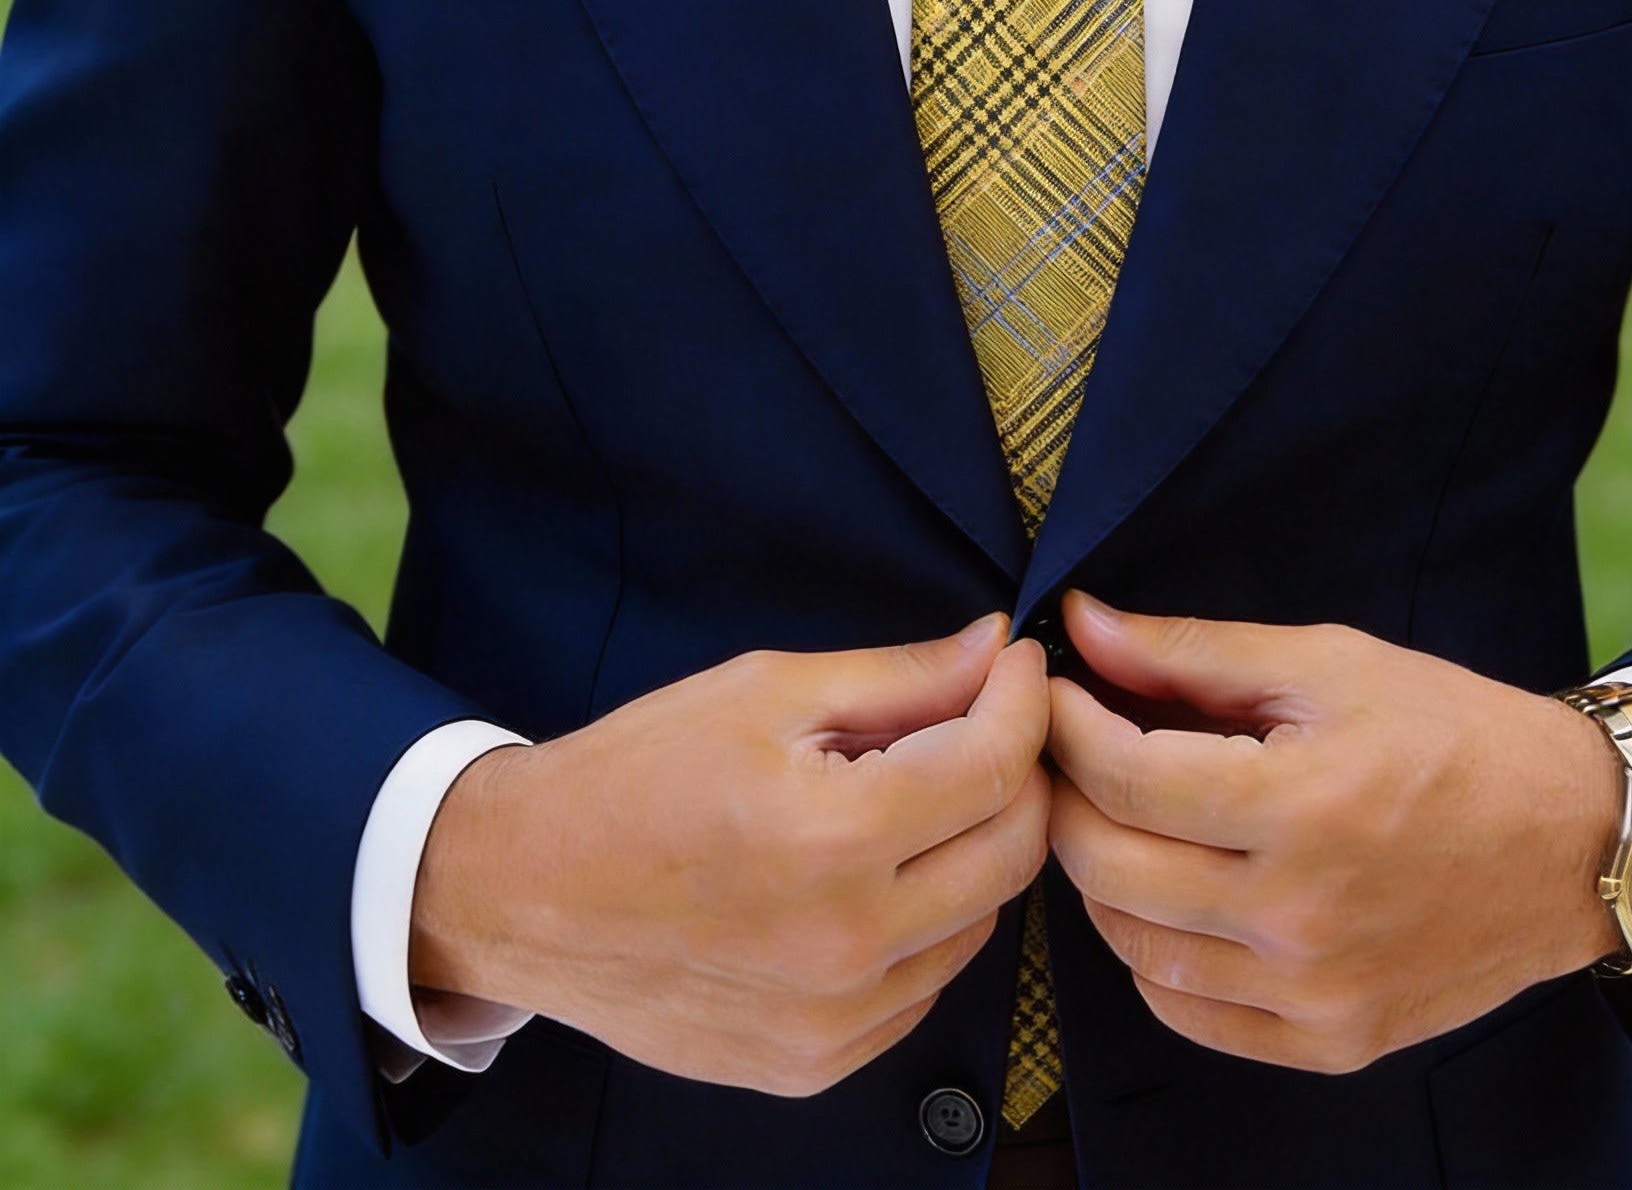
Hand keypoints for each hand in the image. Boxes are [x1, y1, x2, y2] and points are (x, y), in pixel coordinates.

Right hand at [410, 615, 1049, 1094]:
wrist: (524, 893)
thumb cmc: (636, 775)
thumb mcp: (765, 691)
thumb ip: (897, 677)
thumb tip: (993, 650)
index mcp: (832, 836)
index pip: (994, 767)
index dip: (1023, 702)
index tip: (1016, 667)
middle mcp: (846, 942)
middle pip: (1012, 853)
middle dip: (1019, 774)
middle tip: (987, 725)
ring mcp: (833, 1019)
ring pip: (979, 924)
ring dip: (973, 851)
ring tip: (915, 799)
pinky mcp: (815, 1064)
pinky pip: (923, 986)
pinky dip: (926, 925)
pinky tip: (874, 876)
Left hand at [1046, 593, 1619, 1073]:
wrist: (1576, 841)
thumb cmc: (1456, 734)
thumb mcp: (1330, 664)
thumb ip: (1194, 652)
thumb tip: (1084, 626)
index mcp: (1301, 806)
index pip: (1124, 776)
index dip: (1066, 725)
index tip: (1053, 691)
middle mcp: (1301, 915)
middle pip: (1109, 866)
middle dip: (1065, 795)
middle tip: (1067, 750)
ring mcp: (1315, 992)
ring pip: (1134, 949)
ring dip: (1100, 876)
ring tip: (1116, 816)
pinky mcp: (1332, 1042)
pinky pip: (1190, 1014)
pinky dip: (1153, 957)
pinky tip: (1167, 896)